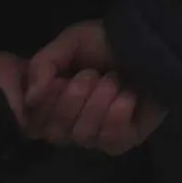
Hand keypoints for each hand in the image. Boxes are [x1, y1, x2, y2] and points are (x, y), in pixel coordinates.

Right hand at [22, 19, 166, 155]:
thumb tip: (30, 99)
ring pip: (83, 135)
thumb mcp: (71, 41)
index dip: (46, 103)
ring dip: (100, 101)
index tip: (60, 80)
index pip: (33, 123)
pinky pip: (110, 140)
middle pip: (55, 132)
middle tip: (92, 74)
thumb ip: (42, 65)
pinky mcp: (122, 140)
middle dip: (75, 98)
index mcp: (53, 103)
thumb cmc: (108, 42)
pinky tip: (128, 96)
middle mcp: (70, 123)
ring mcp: (96, 135)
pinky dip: (118, 113)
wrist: (151, 43)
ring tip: (114, 80)